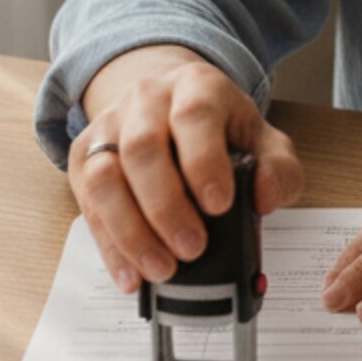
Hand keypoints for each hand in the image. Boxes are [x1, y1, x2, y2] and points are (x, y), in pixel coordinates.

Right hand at [70, 45, 302, 292]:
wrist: (169, 103)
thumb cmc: (221, 129)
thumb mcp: (263, 140)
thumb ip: (278, 169)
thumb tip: (264, 199)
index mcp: (197, 85)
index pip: (195, 115)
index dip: (204, 161)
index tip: (220, 204)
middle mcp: (146, 99)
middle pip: (142, 148)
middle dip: (166, 206)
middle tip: (193, 249)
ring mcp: (109, 125)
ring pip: (104, 176)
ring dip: (131, 231)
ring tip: (162, 268)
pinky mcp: (83, 156)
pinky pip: (87, 202)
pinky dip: (109, 246)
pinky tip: (131, 275)